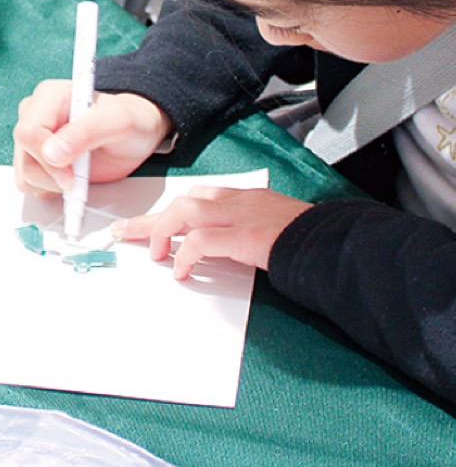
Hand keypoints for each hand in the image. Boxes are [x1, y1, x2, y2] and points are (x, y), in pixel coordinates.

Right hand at [13, 80, 172, 197]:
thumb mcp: (118, 122)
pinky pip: (29, 183)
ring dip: (53, 184)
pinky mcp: (35, 158)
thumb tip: (50, 153)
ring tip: (81, 173)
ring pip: (24, 173)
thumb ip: (85, 133)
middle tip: (80, 178)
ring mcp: (33, 138)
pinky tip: (72, 179)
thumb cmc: (129, 121)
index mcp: (50, 96)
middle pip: (25, 155)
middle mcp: (35, 114)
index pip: (28, 133)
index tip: (71, 177)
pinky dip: (50, 189)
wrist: (134, 134)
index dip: (47, 160)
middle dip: (53, 176)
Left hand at [113, 186, 310, 279]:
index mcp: (246, 198)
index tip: (150, 223)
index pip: (198, 196)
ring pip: (187, 210)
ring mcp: (242, 216)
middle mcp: (239, 202)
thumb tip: (217, 249)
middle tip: (129, 234)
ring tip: (154, 253)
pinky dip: (187, 254)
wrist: (336, 243)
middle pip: (184, 201)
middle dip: (154, 219)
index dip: (172, 211)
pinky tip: (181, 270)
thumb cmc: (309, 242)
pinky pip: (203, 241)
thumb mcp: (273, 229)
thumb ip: (246, 232)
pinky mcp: (246, 236)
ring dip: (164, 230)